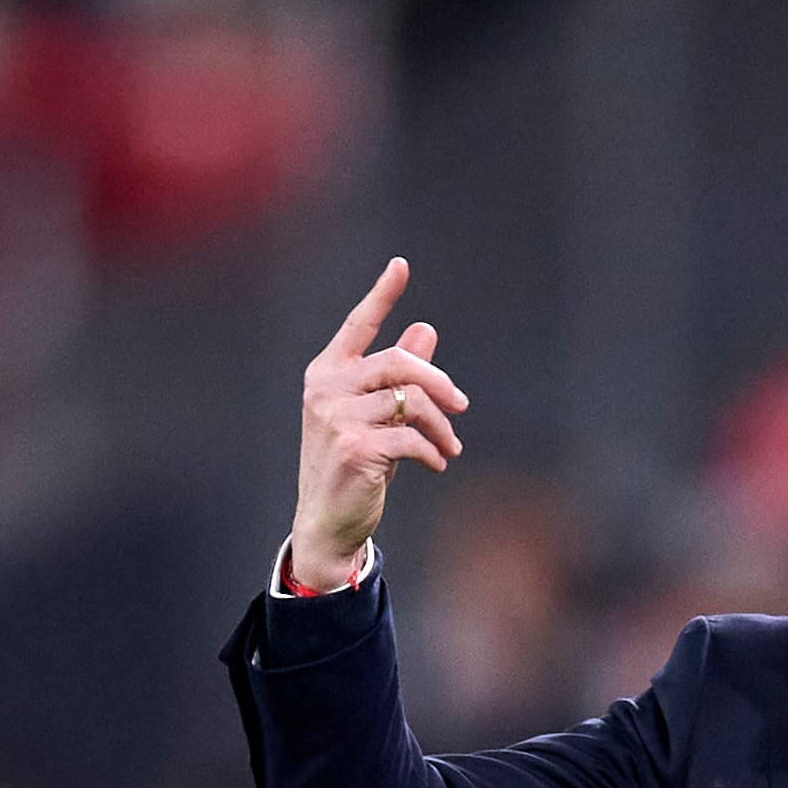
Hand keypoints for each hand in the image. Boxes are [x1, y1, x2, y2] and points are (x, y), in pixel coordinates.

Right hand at [287, 257, 467, 594]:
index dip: (382, 296)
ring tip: (450, 447)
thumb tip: (426, 330)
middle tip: (461, 406)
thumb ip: (397, 377)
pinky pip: (412, 436)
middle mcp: (326, 389)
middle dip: (438, 383)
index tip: (401, 265)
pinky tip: (437, 464)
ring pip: (411, 400)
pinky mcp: (356, 447)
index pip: (358, 326)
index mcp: (326, 374)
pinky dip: (433, 450)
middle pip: (399, 363)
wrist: (327, 522)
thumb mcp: (376, 417)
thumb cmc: (353, 466)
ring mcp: (337, 417)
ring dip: (441, 426)